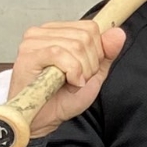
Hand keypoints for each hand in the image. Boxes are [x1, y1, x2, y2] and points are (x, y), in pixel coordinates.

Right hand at [10, 21, 126, 136]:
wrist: (46, 118)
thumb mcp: (94, 73)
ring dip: (81, 71)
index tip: (85, 69)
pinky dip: (71, 72)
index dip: (97, 52)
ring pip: (75, 46)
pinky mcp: (28, 54)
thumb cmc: (64, 97)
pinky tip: (66, 82)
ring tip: (70, 82)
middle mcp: (44, 32)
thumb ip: (107, 53)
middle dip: (89, 64)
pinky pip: (59, 54)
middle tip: (77, 79)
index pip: (91, 27)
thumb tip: (118, 33)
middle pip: (85, 37)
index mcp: (58, 32)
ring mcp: (33, 41)